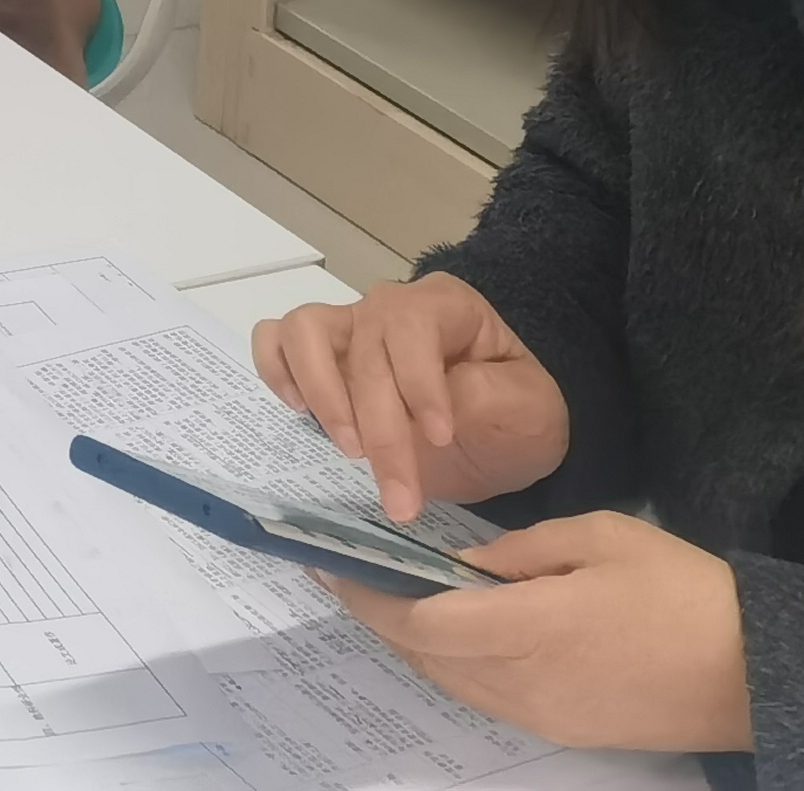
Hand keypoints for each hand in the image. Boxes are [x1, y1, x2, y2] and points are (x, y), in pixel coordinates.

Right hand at [254, 274, 571, 521]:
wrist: (499, 431)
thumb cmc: (516, 415)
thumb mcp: (529, 411)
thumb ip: (485, 399)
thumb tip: (426, 409)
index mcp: (445, 307)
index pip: (412, 326)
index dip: (418, 381)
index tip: (439, 438)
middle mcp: (388, 307)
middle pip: (363, 352)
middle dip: (381, 430)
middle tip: (402, 497)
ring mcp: (347, 328)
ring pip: (303, 331)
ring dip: (322, 396)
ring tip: (350, 450)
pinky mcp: (319, 356)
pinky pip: (273, 341)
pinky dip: (277, 373)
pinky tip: (301, 412)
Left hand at [321, 513, 748, 753]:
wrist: (759, 671)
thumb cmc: (683, 591)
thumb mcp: (599, 538)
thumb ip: (520, 551)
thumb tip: (468, 566)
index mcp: (530, 629)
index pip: (421, 623)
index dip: (367, 599)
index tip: (328, 566)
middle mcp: (525, 683)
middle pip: (426, 657)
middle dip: (381, 617)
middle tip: (352, 575)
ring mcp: (545, 715)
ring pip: (453, 682)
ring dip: (416, 643)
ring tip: (395, 598)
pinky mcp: (566, 730)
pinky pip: (488, 698)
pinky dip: (456, 664)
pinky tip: (456, 631)